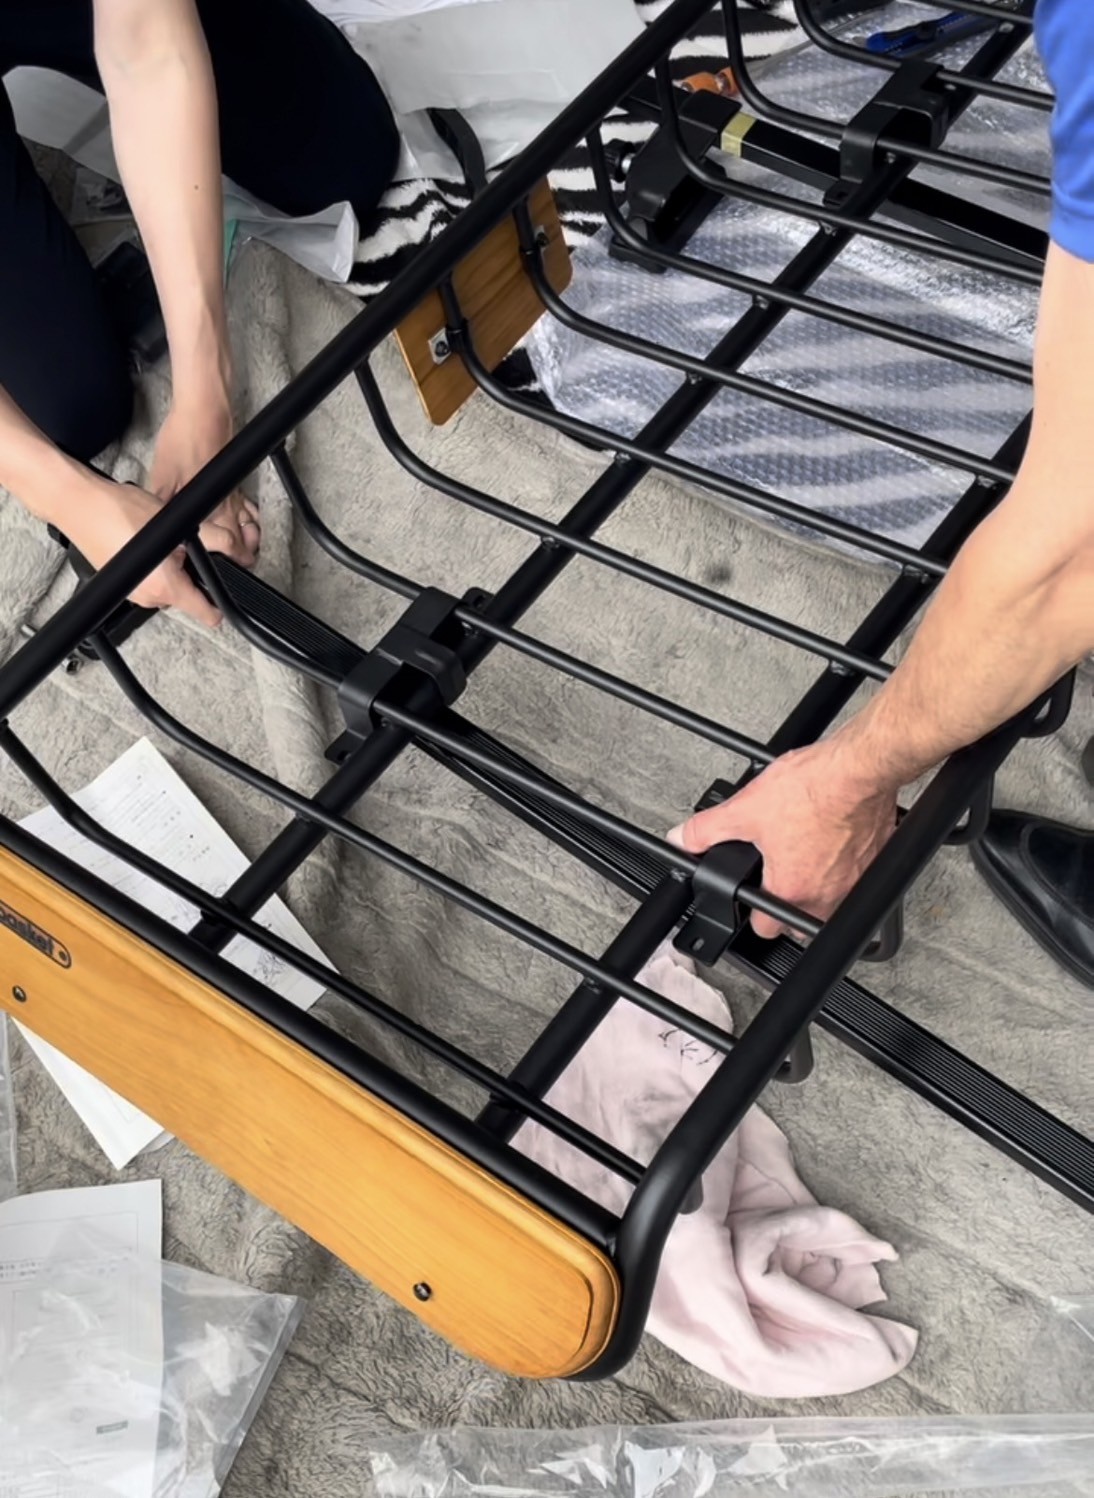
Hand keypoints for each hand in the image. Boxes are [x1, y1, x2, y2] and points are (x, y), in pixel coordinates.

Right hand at [65, 478, 222, 627]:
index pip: (207, 614)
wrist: (80, 504)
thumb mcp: (180, 524)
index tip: (224, 597)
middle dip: (191, 574)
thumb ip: (215, 541)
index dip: (220, 605)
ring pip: (168, 586)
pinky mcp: (122, 585)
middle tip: (182, 546)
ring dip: (171, 568)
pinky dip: (153, 567)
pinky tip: (143, 542)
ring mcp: (133, 594)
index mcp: (166, 589)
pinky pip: (149, 581)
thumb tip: (237, 551)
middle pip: (187, 596)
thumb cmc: (120, 512)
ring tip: (159, 540)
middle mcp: (148, 598)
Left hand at [149, 396, 259, 567]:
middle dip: (242, 555)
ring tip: (247, 548)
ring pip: (248, 522)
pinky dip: (248, 515)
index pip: (226, 544)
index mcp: (212, 507)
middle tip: (240, 565)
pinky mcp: (233, 477)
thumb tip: (153, 525)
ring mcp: (234, 490)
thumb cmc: (186, 440)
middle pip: (242, 537)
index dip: (228, 561)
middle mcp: (228, 502)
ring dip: (249, 537)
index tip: (227, 572)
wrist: (205, 409)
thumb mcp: (163, 475)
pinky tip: (244, 518)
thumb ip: (162, 504)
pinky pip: (246, 504)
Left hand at [669, 742, 897, 939]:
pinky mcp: (877, 863)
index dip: (752, 915)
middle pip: (801, 927)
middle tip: (779, 878)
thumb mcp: (745, 808)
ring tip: (806, 860)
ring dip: (819, 893)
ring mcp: (856, 883)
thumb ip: (707, 829)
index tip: (752, 899)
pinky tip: (834, 843)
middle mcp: (827, 895)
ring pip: (832, 907)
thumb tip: (683, 838)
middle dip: (787, 911)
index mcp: (791, 889)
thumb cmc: (813, 789)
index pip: (765, 930)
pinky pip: (859, 881)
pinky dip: (846, 869)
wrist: (858, 769)